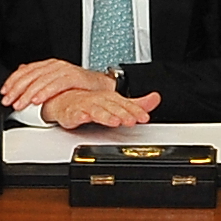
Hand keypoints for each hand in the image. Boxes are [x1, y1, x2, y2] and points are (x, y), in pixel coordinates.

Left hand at [0, 55, 113, 111]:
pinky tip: (37, 101)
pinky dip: (45, 93)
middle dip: (17, 89)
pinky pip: (56, 85)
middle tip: (8, 100)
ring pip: (41, 81)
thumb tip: (21, 79)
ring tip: (20, 104)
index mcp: (48, 65)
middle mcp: (54, 65)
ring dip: (28, 94)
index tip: (4, 92)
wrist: (100, 85)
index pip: (25, 71)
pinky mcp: (74, 77)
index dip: (12, 81)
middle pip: (30, 76)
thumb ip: (38, 80)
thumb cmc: (78, 86)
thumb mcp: (54, 82)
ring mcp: (64, 70)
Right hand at [37, 80, 157, 129]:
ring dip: (105, 116)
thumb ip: (136, 104)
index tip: (144, 117)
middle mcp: (100, 100)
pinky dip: (79, 115)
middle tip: (131, 121)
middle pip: (112, 107)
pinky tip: (84, 118)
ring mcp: (85, 106)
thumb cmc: (92, 102)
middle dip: (122, 114)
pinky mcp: (71, 113)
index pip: (126, 104)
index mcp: (111, 98)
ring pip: (96, 110)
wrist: (65, 99)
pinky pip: (75, 114)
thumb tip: (156, 98)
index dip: (135, 110)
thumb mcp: (116, 102)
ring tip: (114, 122)